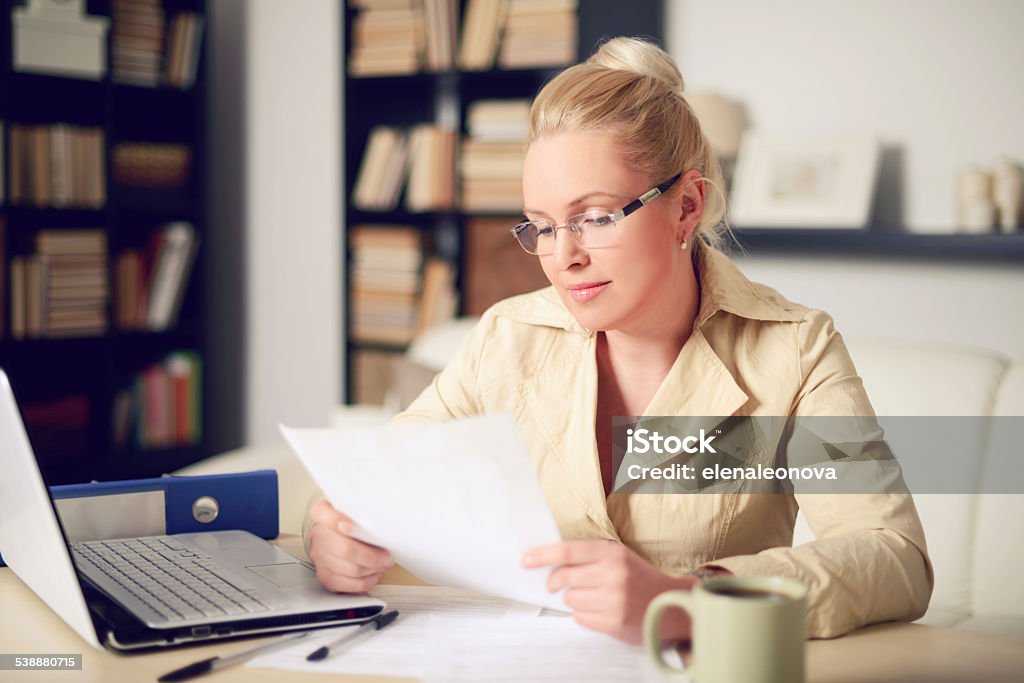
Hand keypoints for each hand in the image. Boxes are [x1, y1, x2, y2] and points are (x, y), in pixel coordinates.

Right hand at [306, 498, 393, 592]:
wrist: (343, 533)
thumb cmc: (355, 521)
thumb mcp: (357, 510)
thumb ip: (363, 514)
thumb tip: (382, 527)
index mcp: (322, 512)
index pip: (321, 512)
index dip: (335, 520)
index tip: (350, 524)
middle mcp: (318, 534)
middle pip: (344, 549)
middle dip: (372, 556)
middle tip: (387, 556)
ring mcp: (319, 556)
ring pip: (349, 569)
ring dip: (372, 569)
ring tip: (383, 564)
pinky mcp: (324, 575)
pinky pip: (346, 584)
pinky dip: (365, 582)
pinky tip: (373, 574)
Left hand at [523, 540, 698, 644]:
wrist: (671, 604)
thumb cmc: (639, 578)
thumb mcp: (618, 556)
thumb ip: (588, 556)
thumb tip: (550, 562)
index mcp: (612, 552)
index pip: (567, 551)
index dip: (542, 555)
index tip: (525, 560)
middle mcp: (613, 574)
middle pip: (563, 577)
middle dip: (554, 582)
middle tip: (553, 584)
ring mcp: (614, 600)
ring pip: (569, 599)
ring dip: (574, 599)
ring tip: (593, 597)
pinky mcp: (614, 622)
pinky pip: (580, 618)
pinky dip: (584, 615)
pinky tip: (600, 610)